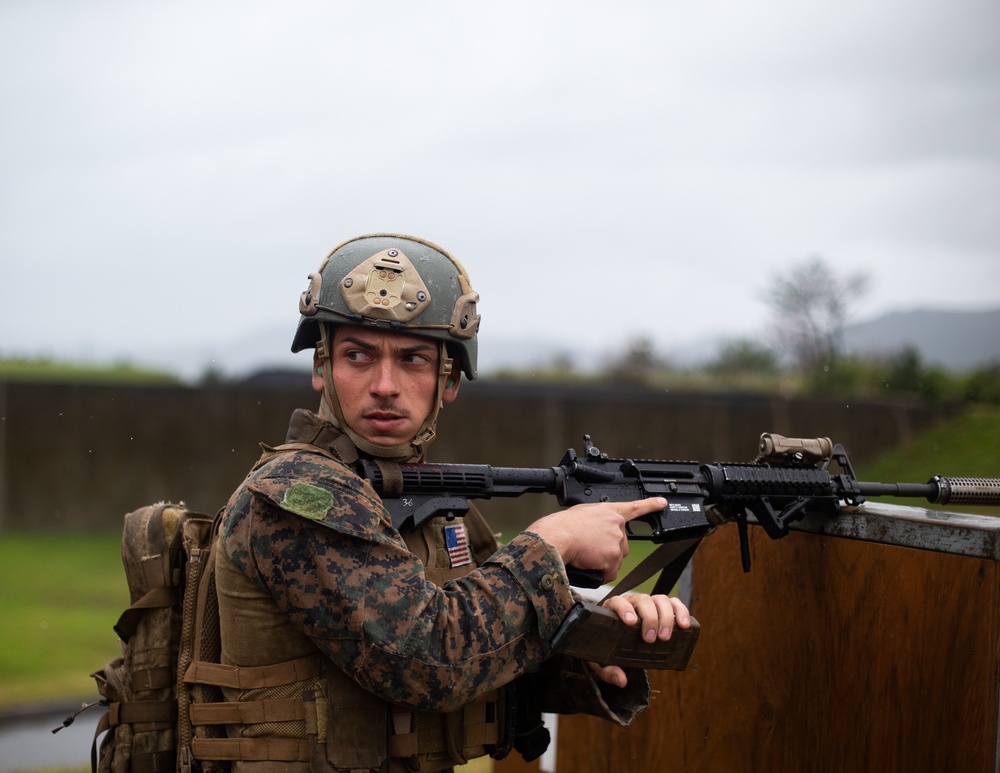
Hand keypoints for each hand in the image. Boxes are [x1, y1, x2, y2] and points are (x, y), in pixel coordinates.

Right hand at [527, 497, 666, 582]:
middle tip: (590, 549)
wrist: (557, 536)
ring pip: (615, 560)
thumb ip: (596, 520)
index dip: (650, 505)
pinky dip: (600, 573)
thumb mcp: (581, 514)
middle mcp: (617, 524)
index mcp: (608, 511)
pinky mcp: (613, 557)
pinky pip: (610, 572)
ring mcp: (617, 541)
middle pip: (621, 545)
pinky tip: (588, 564)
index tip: (662, 502)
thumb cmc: (562, 526)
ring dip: (603, 562)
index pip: (634, 507)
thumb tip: (595, 533)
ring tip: (586, 555)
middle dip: (608, 551)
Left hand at [589, 592, 690, 687]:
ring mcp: (649, 604)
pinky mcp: (663, 608)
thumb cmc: (610, 650)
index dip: (624, 608)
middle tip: (650, 639)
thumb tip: (621, 679)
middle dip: (649, 619)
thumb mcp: (603, 662)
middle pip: (642, 600)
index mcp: (613, 611)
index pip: (618, 602)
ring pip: (659, 600)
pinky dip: (681, 611)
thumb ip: (608, 670)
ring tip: (666, 636)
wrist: (619, 645)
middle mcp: (632, 603)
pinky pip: (674, 603)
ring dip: (666, 617)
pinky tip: (684, 625)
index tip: (631, 622)